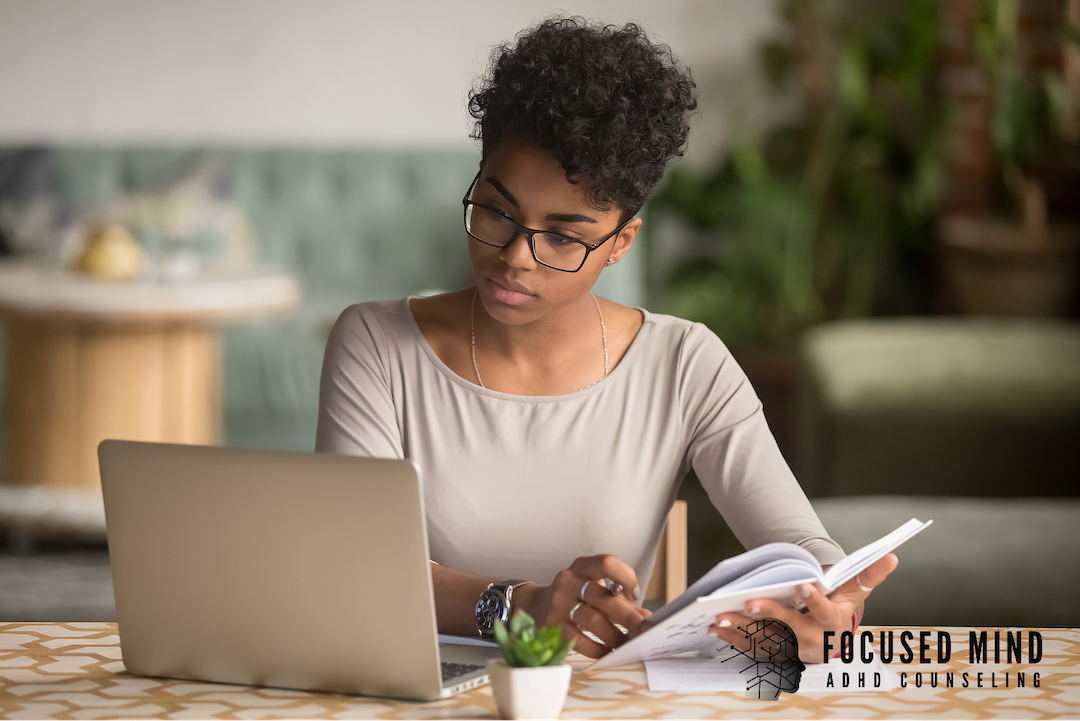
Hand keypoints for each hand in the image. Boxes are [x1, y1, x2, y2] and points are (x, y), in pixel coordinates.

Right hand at [514, 554, 651, 658]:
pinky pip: (579, 640)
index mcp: (582, 567)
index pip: (607, 563)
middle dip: (627, 616)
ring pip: (592, 620)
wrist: (535, 606)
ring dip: (613, 635)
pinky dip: (597, 648)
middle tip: (643, 630)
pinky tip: (607, 652)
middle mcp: (569, 580)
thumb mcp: (594, 589)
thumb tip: (645, 617)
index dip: (625, 577)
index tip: (635, 595)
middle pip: (603, 597)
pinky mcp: (553, 625)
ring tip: (625, 644)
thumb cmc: (574, 596)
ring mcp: (558, 603)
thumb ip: (619, 600)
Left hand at [706, 553, 898, 663]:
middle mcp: (814, 640)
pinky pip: (753, 649)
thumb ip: (869, 574)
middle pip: (791, 628)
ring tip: (721, 616)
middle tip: (749, 603)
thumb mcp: (855, 591)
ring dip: (743, 630)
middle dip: (770, 615)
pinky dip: (734, 639)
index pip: (825, 612)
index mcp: (835, 622)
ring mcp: (794, 650)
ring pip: (767, 641)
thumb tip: (892, 556)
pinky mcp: (776, 656)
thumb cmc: (840, 606)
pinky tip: (716, 628)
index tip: (803, 585)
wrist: (832, 638)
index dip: (815, 599)